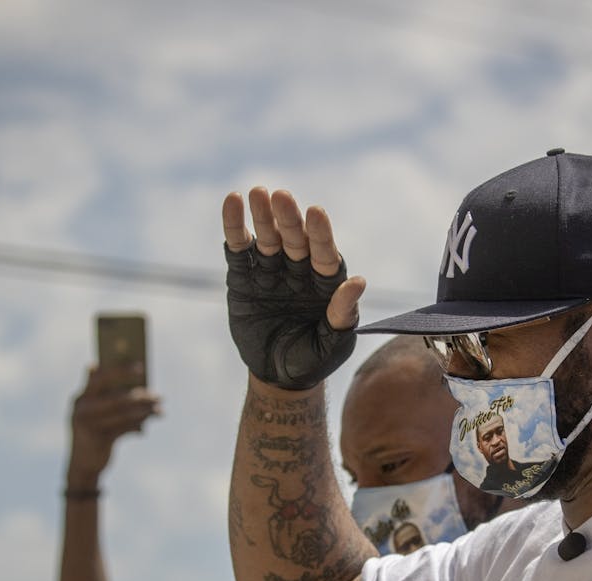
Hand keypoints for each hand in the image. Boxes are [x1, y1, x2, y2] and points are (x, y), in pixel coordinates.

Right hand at [65, 364, 160, 486]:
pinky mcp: (99, 440)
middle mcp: (82, 410)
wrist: (82, 464)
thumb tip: (133, 381)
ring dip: (145, 411)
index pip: (100, 378)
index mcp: (80, 398)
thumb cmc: (93, 431)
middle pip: (115, 397)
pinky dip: (138, 425)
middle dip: (140, 395)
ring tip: (159, 408)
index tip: (141, 366)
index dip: (120, 371)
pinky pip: (125, 428)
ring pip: (124, 414)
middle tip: (158, 395)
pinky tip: (148, 424)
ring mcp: (89, 426)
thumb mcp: (94, 412)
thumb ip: (105, 394)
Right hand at [222, 187, 365, 389]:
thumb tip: (358, 281)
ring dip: (261, 216)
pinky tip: (232, 202)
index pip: (324, 253)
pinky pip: (239, 249)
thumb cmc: (315, 358)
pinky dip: (234, 227)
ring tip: (256, 193)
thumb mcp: (333, 342)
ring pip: (267, 237)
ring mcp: (271, 270)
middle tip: (280, 197)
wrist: (279, 376)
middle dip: (288, 219)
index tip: (316, 212)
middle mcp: (299, 269)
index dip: (320, 234)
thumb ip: (343, 313)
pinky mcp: (243, 276)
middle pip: (294, 239)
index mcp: (326, 281)